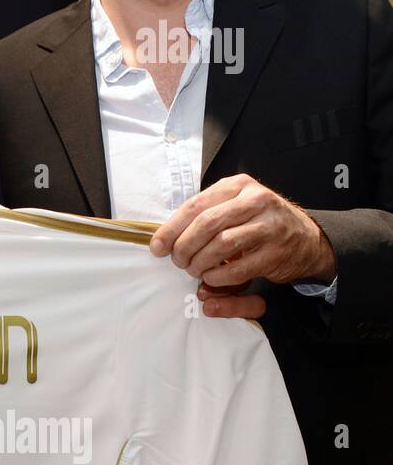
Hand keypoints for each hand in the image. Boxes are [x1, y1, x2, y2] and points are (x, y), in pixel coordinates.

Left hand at [149, 174, 336, 318]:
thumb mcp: (234, 207)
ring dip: (201, 262)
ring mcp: (270, 225)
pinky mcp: (277, 251)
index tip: (157, 246)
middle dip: (184, 246)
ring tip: (193, 270)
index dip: (171, 229)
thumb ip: (204, 215)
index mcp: (238, 186)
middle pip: (207, 223)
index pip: (195, 206)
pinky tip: (211, 278)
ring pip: (222, 244)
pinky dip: (219, 276)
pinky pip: (240, 266)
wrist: (306, 239)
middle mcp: (256, 200)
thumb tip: (164, 238)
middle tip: (177, 261)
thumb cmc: (258, 223)